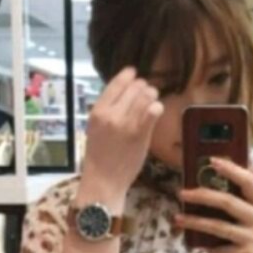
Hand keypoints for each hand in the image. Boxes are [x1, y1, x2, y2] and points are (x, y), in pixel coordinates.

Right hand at [78, 66, 163, 200]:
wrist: (104, 179)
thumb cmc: (100, 155)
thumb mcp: (96, 127)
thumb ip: (108, 110)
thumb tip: (123, 93)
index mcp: (98, 111)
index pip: (115, 84)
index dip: (128, 75)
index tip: (134, 73)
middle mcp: (112, 114)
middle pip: (133, 88)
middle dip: (143, 86)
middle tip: (148, 90)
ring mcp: (127, 124)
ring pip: (145, 97)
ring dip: (152, 95)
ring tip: (153, 99)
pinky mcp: (141, 135)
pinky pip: (152, 112)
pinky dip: (157, 107)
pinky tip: (157, 110)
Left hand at [175, 157, 252, 252]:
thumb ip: (252, 200)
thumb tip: (232, 172)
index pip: (250, 182)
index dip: (231, 170)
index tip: (212, 161)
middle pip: (228, 202)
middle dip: (202, 196)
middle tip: (182, 193)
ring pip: (219, 226)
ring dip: (195, 222)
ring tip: (178, 219)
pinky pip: (221, 249)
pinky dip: (210, 249)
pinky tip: (204, 248)